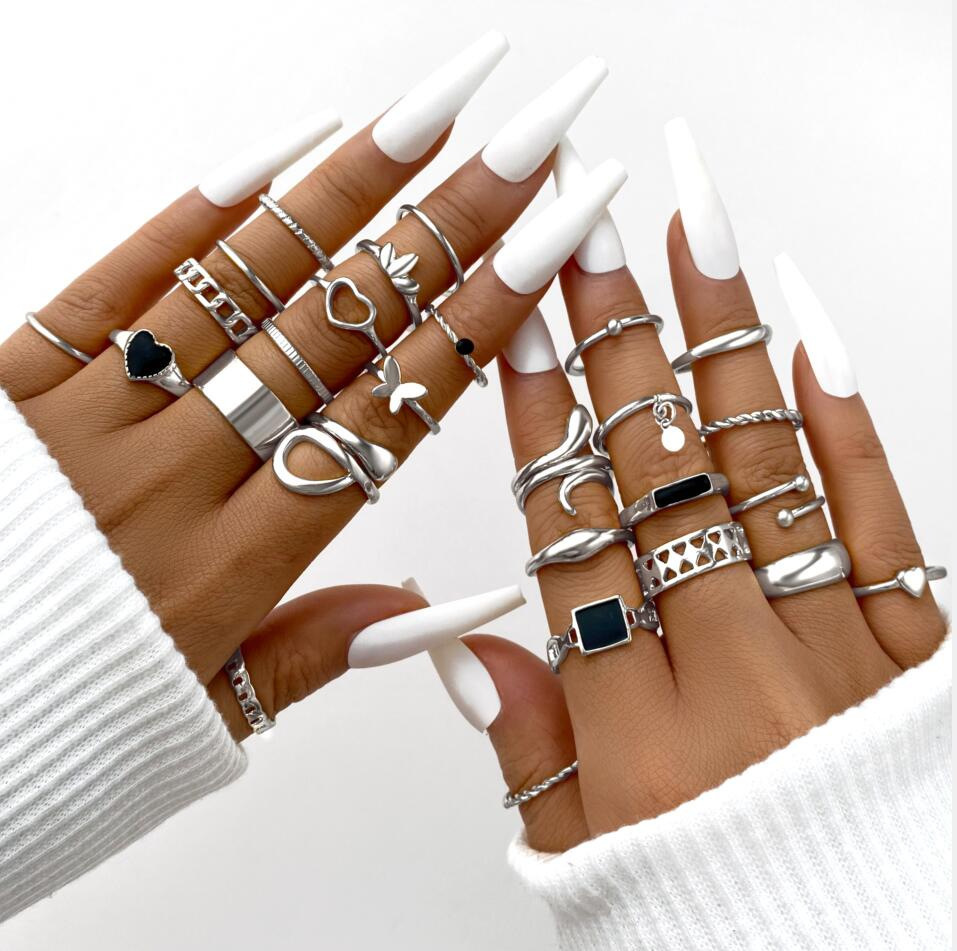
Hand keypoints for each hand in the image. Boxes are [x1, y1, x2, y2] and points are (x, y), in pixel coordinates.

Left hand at [0, 40, 617, 738]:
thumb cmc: (68, 711)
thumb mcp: (210, 710)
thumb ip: (320, 649)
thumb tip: (439, 609)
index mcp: (235, 563)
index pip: (390, 416)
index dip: (479, 324)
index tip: (551, 246)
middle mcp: (176, 475)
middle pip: (342, 331)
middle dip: (451, 228)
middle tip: (530, 143)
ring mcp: (93, 418)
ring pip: (244, 287)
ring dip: (348, 193)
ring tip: (434, 114)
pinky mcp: (15, 383)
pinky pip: (117, 283)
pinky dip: (198, 217)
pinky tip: (282, 155)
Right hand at [472, 129, 946, 852]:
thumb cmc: (725, 916)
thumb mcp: (588, 858)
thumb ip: (527, 744)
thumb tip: (464, 645)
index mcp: (636, 730)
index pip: (568, 535)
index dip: (537, 417)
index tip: (514, 320)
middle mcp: (734, 674)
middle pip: (656, 472)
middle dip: (612, 333)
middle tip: (585, 226)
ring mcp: (835, 653)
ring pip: (763, 466)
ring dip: (719, 334)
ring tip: (690, 230)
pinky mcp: (916, 652)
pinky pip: (880, 518)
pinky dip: (840, 421)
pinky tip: (801, 331)